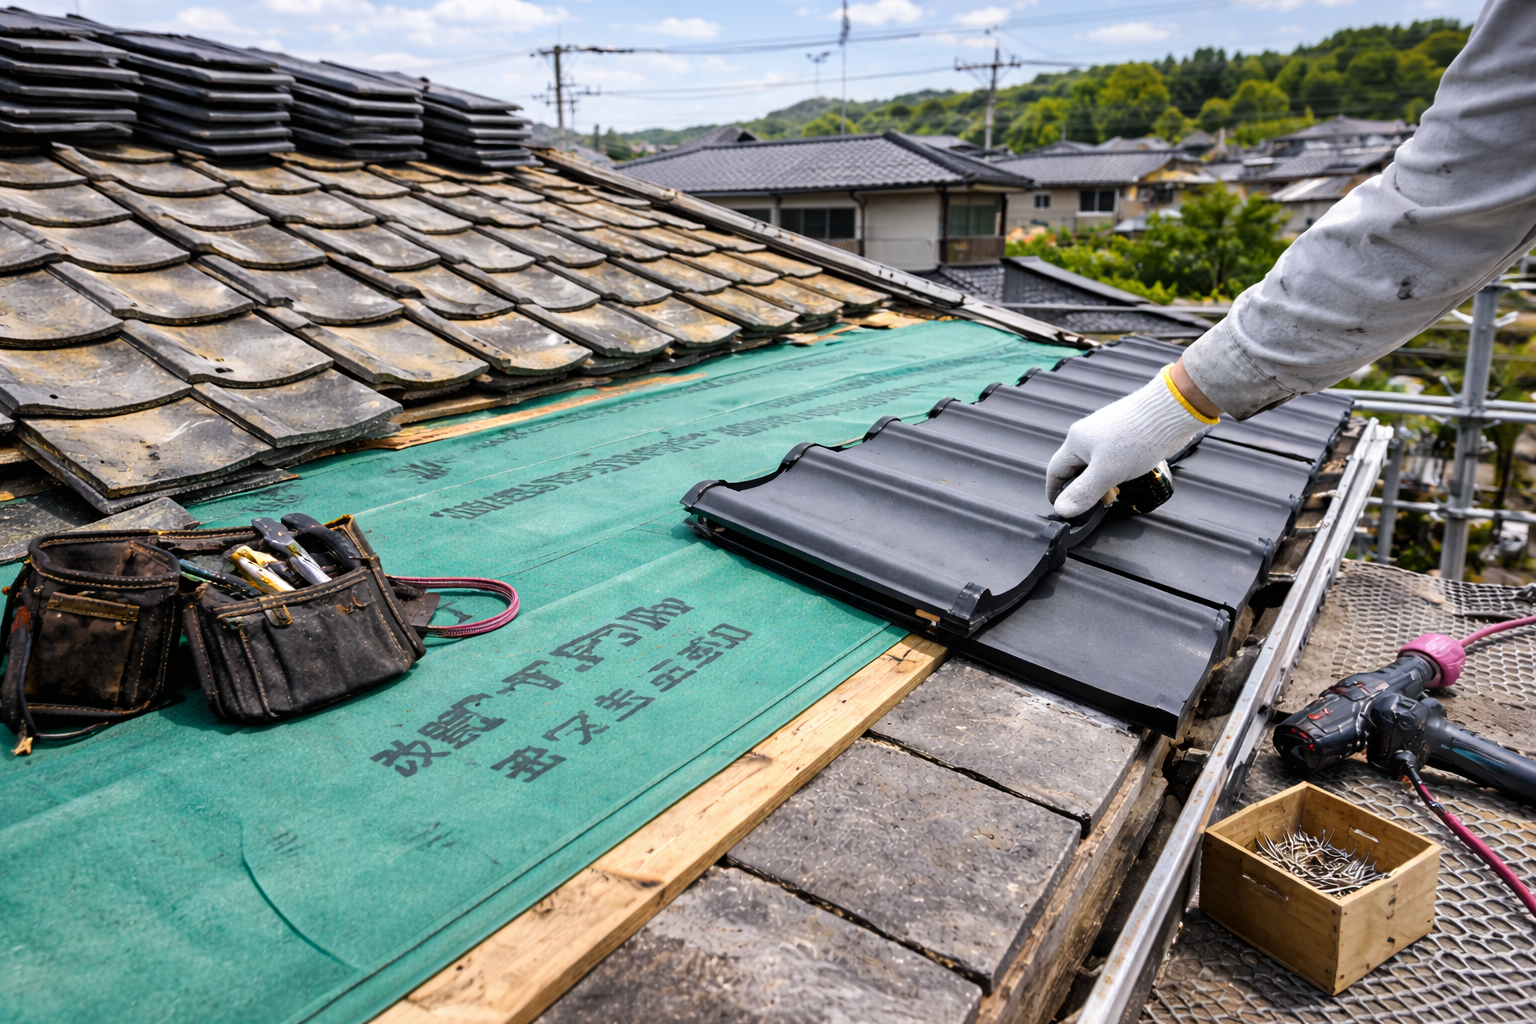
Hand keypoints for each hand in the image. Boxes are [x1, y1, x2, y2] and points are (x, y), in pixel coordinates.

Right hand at [1046, 364, 1219, 516]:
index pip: (1055, 470)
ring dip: (1101, 483)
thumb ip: (1084, 492)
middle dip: (1083, 490)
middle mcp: (1089, 436)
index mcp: (1076, 441)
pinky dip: (1116, 474)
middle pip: (1076, 469)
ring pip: (1096, 465)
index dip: (1055, 492)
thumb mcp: (1107, 471)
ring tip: (1115, 495)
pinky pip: (1113, 460)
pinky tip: (1128, 480)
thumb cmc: (1138, 436)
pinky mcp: (1126, 437)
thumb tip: (1063, 509)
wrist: (1171, 412)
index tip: (1062, 509)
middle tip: (1096, 506)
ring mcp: (1108, 436)